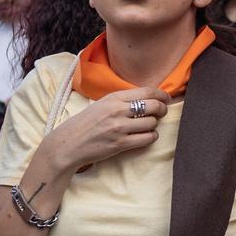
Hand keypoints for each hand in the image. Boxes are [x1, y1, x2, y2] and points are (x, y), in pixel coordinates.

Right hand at [44, 87, 169, 171]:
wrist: (68, 144)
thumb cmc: (85, 124)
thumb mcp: (102, 104)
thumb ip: (122, 101)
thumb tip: (147, 98)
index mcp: (113, 97)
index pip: (146, 91)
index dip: (161, 94)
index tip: (166, 98)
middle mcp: (117, 110)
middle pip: (154, 106)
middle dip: (162, 109)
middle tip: (161, 112)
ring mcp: (119, 128)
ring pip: (152, 123)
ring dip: (154, 125)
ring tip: (147, 126)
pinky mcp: (120, 144)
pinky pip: (147, 138)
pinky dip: (151, 137)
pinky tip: (145, 136)